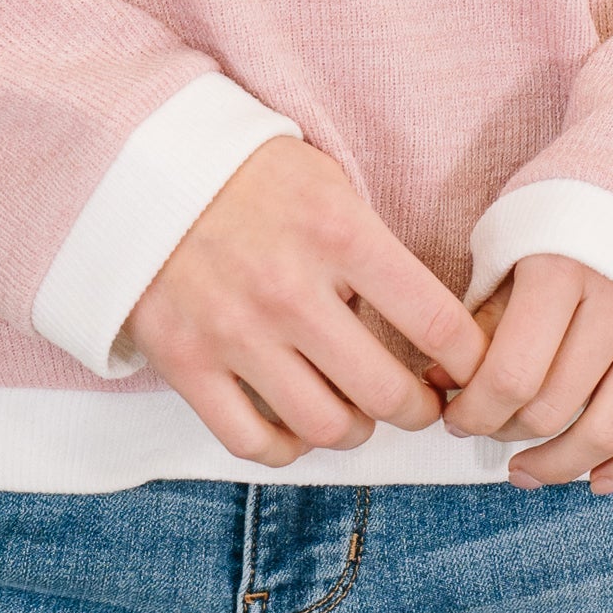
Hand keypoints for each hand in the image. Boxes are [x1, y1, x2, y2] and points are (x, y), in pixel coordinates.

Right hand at [126, 143, 485, 468]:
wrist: (139, 164)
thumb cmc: (248, 175)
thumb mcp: (326, 184)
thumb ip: (374, 250)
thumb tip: (430, 329)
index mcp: (337, 232)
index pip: (436, 322)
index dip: (472, 361)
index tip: (473, 371)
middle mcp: (289, 288)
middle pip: (388, 392)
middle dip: (419, 409)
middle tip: (420, 403)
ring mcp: (233, 331)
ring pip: (327, 427)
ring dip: (357, 430)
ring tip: (358, 412)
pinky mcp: (185, 362)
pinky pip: (252, 441)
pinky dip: (287, 449)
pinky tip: (297, 426)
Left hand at [440, 254, 612, 491]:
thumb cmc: (581, 208)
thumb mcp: (521, 237)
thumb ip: (486, 311)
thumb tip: (440, 379)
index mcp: (563, 268)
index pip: (510, 374)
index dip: (473, 411)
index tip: (454, 417)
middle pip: (555, 408)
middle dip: (507, 434)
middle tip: (485, 433)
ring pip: (610, 432)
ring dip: (561, 467)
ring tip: (525, 471)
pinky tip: (599, 480)